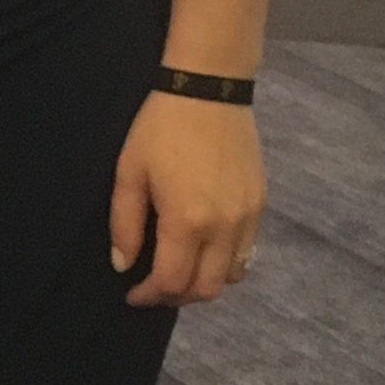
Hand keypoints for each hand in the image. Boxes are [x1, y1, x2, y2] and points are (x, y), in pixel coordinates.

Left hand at [110, 93, 262, 305]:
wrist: (209, 88)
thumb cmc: (160, 128)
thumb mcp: (130, 172)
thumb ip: (125, 224)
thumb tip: (124, 266)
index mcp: (188, 221)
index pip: (173, 283)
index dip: (149, 296)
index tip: (132, 293)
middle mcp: (224, 227)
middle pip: (207, 289)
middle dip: (177, 296)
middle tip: (155, 286)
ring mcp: (248, 217)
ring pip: (233, 276)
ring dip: (205, 281)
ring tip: (181, 268)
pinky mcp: (261, 204)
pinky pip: (248, 252)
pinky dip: (226, 262)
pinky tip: (205, 248)